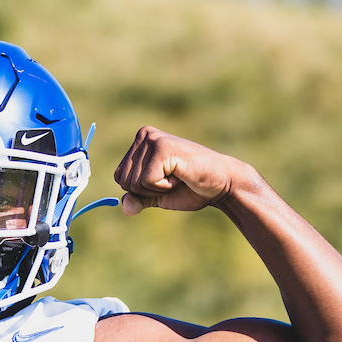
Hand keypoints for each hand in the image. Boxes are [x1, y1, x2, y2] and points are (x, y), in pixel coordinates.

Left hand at [113, 127, 248, 215]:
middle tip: (173, 179)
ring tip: (177, 176)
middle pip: (124, 181)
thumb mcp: (156, 196)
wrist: (221, 184)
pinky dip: (164, 187)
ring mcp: (152, 139)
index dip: (141, 190)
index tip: (165, 180)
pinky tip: (180, 175)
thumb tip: (124, 207)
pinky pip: (147, 182)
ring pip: (134, 183)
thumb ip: (137, 200)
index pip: (120, 178)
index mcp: (140, 142)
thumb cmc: (190, 188)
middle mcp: (144, 135)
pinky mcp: (162, 148)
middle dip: (148, 191)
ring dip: (158, 189)